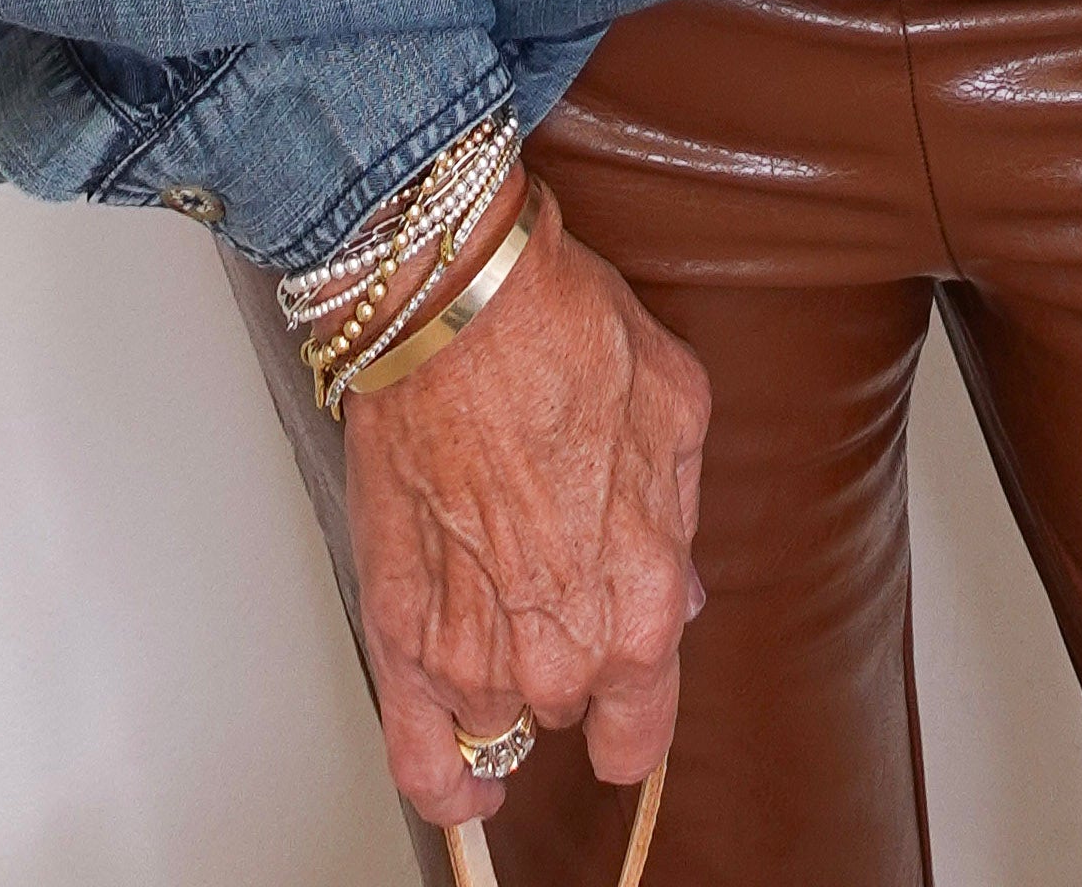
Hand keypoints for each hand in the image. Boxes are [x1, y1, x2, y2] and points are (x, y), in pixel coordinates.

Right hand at [344, 174, 710, 824]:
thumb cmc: (562, 335)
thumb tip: (677, 585)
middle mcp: (560, 649)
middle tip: (554, 576)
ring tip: (497, 597)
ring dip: (502, 673)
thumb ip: (682, 517)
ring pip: (500, 716)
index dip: (635, 714)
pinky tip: (465, 775)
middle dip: (570, 654)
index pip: (642, 731)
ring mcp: (472, 654)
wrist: (456, 303)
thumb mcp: (676, 408)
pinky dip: (444, 779)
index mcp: (641, 603)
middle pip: (569, 707)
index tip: (627, 703)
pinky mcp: (399, 636)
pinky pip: (420, 759)